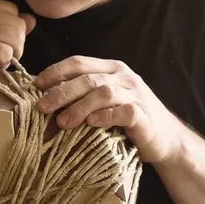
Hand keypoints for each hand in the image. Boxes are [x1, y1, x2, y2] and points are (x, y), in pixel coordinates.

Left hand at [34, 56, 183, 163]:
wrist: (168, 140)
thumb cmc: (130, 123)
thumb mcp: (108, 102)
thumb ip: (85, 95)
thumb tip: (47, 98)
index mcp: (113, 69)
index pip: (79, 63)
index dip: (56, 71)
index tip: (36, 85)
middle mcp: (125, 78)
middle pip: (87, 78)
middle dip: (61, 92)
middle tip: (42, 107)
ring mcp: (136, 95)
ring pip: (103, 92)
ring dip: (79, 106)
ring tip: (62, 122)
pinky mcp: (144, 115)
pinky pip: (122, 111)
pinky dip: (104, 117)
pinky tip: (91, 124)